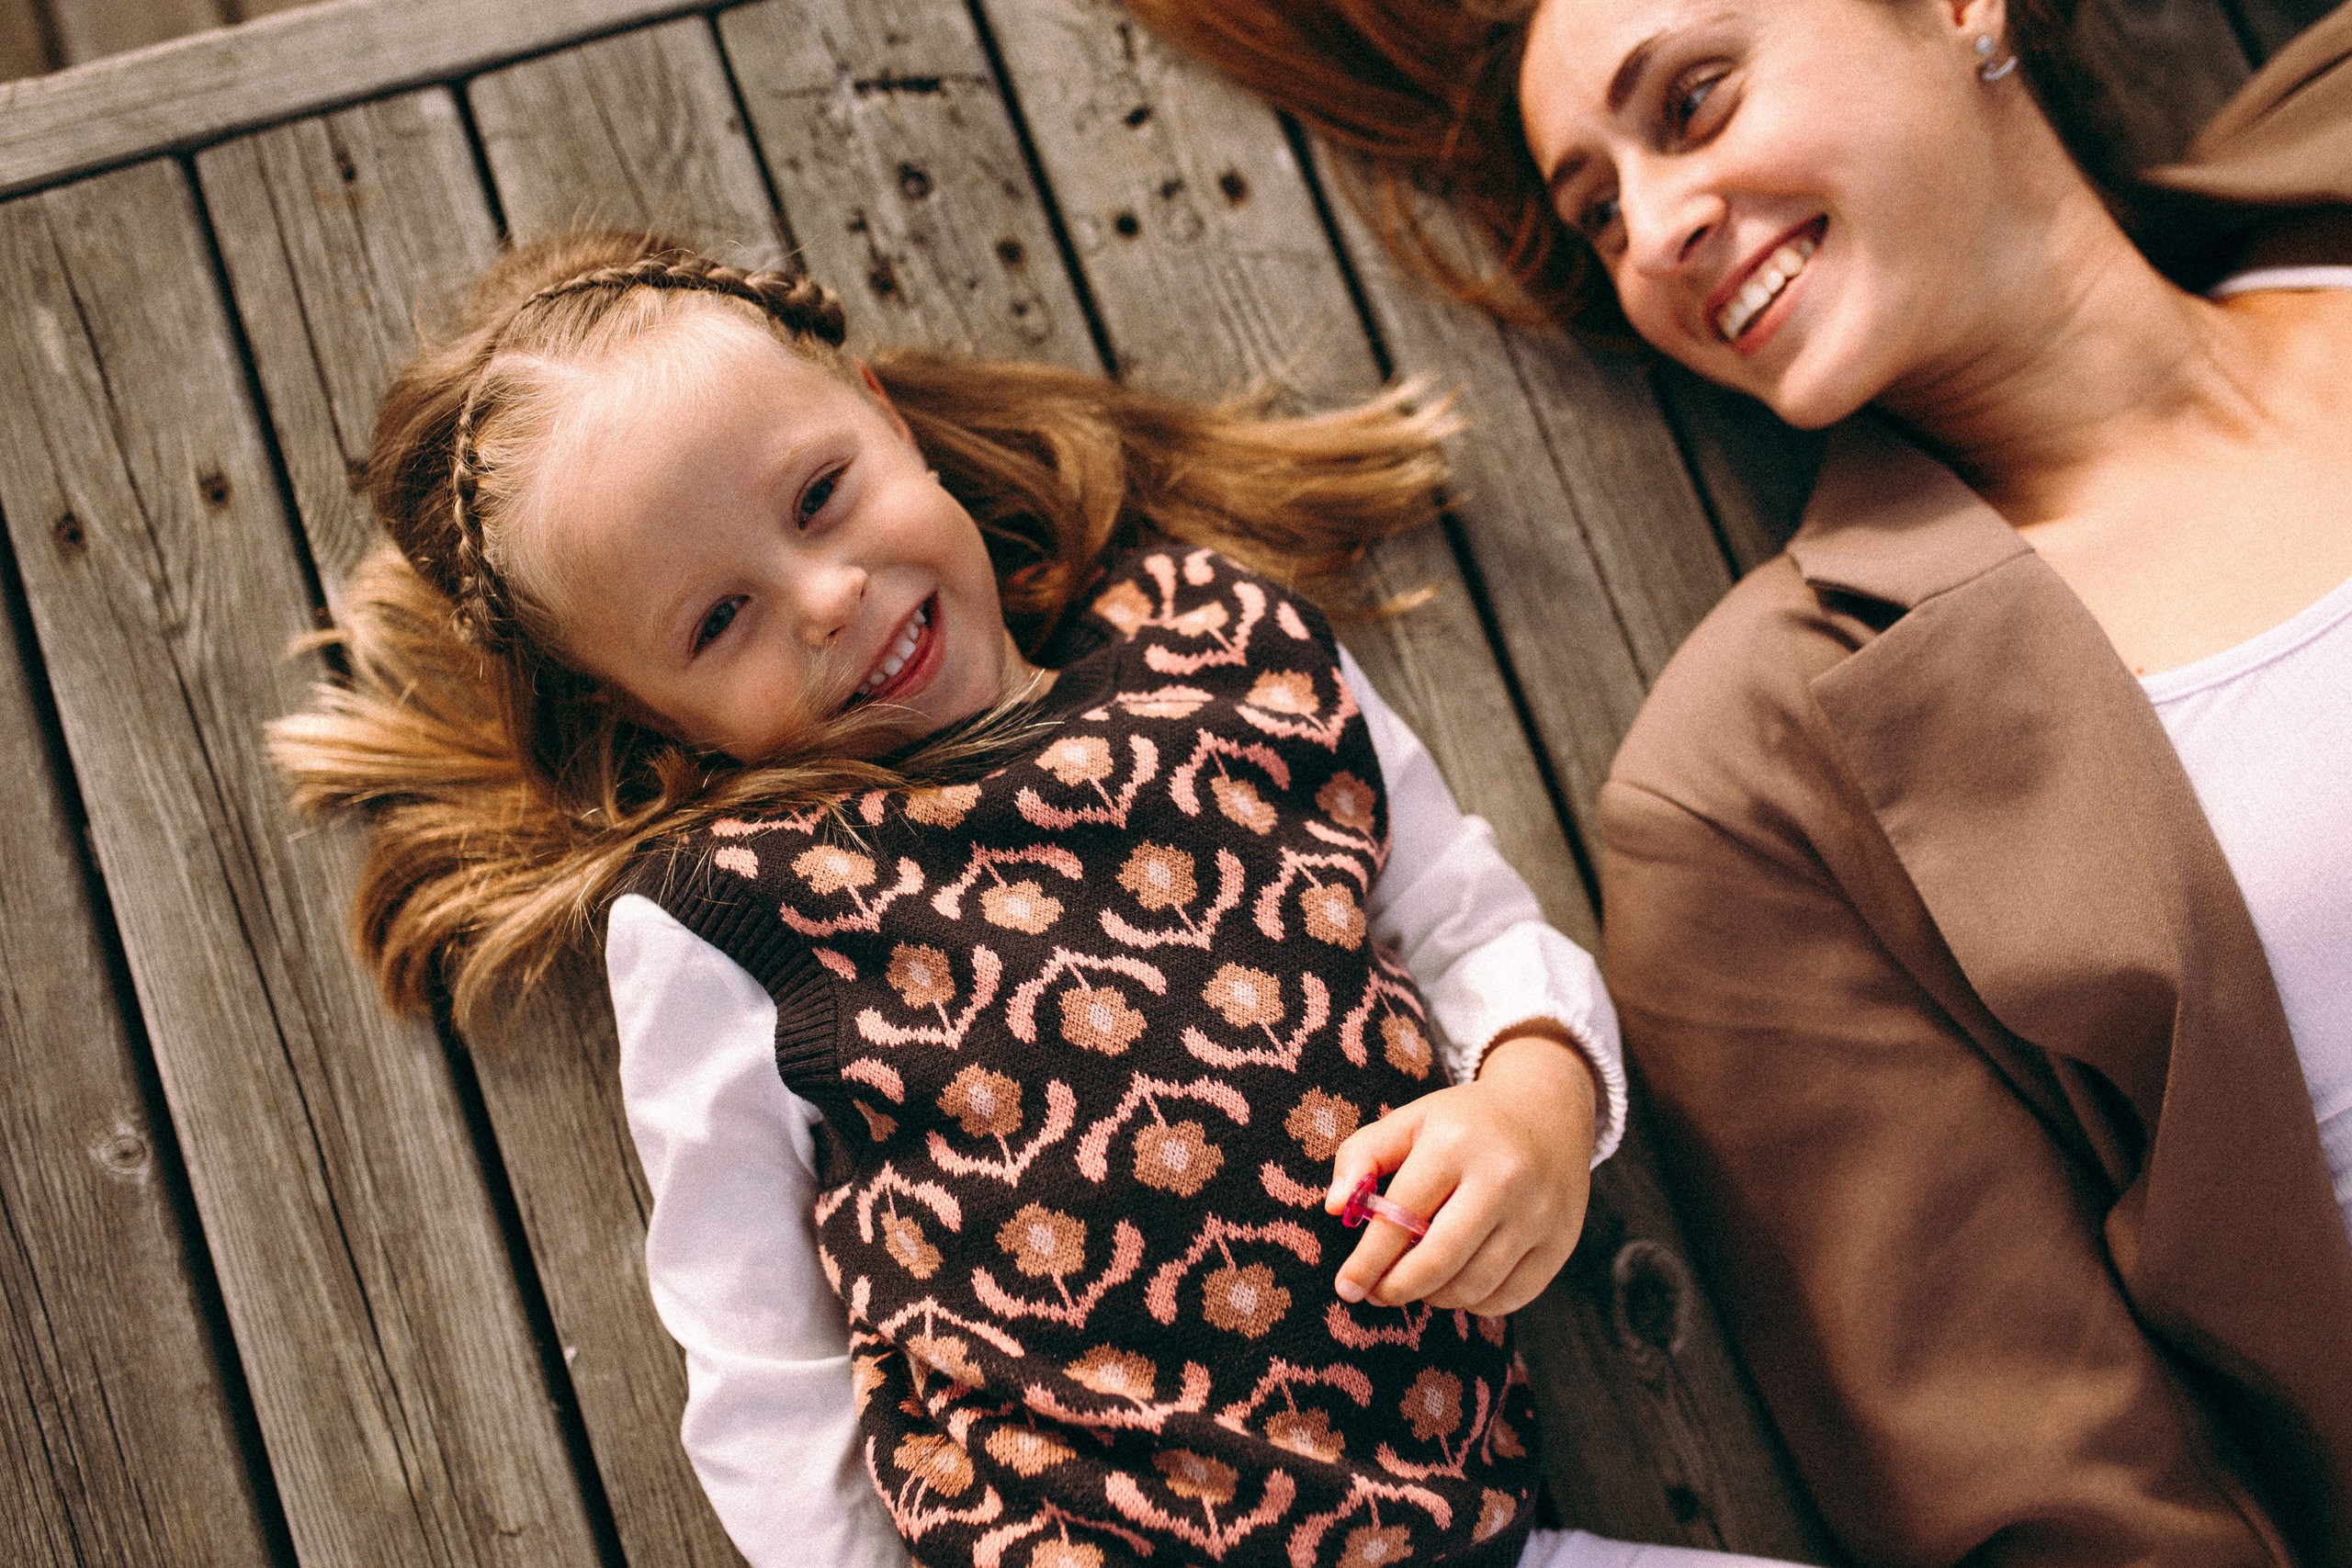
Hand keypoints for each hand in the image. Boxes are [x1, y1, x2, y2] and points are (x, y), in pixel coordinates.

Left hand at [1325, 1027, 1598, 1314]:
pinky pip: (1509, 1298)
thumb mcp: (1410, 1121)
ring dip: (1433, 1296)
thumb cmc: (1463, 1123)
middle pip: (1438, 1261)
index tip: (1346, 1287)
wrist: (1548, 1111)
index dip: (1368, 1260)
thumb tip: (1333, 1207)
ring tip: (1416, 1282)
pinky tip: (1456, 1284)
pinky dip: (1474, 1303)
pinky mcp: (1561, 1242)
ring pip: (1472, 1286)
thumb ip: (1362, 1154)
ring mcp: (1538, 1213)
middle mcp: (1503, 1178)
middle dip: (1396, 1288)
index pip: (1401, 1215)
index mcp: (1456, 1143)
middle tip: (1375, 1294)